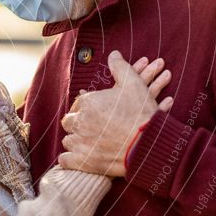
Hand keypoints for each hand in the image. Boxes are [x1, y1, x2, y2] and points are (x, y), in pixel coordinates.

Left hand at [59, 50, 173, 176]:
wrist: (150, 144)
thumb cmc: (142, 114)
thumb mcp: (134, 84)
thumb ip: (121, 68)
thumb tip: (114, 54)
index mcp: (89, 103)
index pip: (78, 104)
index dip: (85, 107)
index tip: (94, 112)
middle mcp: (81, 122)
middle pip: (69, 121)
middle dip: (77, 123)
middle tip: (88, 127)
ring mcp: (81, 142)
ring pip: (68, 140)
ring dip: (74, 140)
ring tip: (84, 141)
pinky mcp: (83, 161)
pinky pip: (65, 160)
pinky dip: (69, 160)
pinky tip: (76, 158)